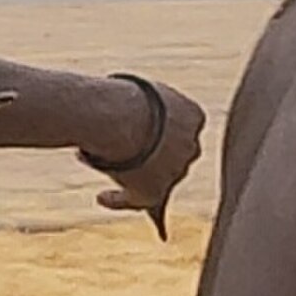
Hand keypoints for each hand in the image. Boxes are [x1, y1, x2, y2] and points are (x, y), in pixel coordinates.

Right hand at [90, 77, 205, 228]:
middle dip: (155, 156)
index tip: (144, 129)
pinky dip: (119, 201)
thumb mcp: (140, 94)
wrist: (117, 117)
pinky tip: (102, 197)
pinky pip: (136, 201)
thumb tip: (128, 118)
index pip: (182, 127)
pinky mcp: (155, 193)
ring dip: (135, 177)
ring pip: (156, 179)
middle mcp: (191, 147)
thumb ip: (143, 109)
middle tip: (127, 151)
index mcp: (193, 116)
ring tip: (108, 169)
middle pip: (173, 156)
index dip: (162, 130)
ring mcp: (175, 172)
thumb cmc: (122, 97)